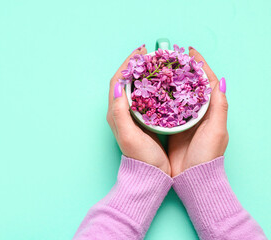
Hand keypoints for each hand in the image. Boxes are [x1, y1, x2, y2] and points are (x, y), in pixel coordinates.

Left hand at [107, 45, 170, 174]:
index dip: (127, 65)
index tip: (140, 53)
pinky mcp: (142, 121)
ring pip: (135, 88)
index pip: (117, 81)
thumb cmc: (140, 157)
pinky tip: (162, 84)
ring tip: (156, 64)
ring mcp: (131, 116)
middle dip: (136, 65)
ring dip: (143, 74)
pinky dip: (151, 86)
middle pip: (125, 82)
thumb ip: (120, 112)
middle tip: (150, 54)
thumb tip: (118, 86)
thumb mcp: (129, 136)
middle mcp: (121, 112)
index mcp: (115, 113)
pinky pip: (144, 97)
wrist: (148, 176)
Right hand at [168, 47, 228, 176]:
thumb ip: (219, 107)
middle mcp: (196, 112)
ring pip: (175, 94)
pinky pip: (165, 107)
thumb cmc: (207, 155)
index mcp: (210, 110)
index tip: (189, 51)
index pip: (206, 81)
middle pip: (189, 85)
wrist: (192, 178)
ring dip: (169, 81)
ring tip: (159, 69)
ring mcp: (182, 119)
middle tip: (170, 57)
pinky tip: (151, 90)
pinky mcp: (170, 127)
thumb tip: (220, 81)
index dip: (198, 65)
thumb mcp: (216, 131)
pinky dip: (159, 96)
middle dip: (181, 69)